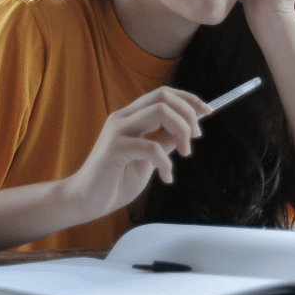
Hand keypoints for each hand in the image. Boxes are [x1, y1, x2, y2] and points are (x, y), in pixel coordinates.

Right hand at [64, 87, 211, 220]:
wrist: (86, 201)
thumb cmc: (115, 181)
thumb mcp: (147, 159)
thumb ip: (162, 143)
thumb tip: (185, 133)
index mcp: (130, 117)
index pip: (163, 94)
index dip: (189, 99)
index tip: (208, 112)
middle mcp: (123, 118)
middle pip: (164, 96)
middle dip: (188, 113)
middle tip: (196, 137)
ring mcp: (117, 131)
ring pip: (160, 112)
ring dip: (181, 131)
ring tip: (185, 153)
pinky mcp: (114, 148)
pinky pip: (152, 146)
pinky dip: (167, 163)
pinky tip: (166, 177)